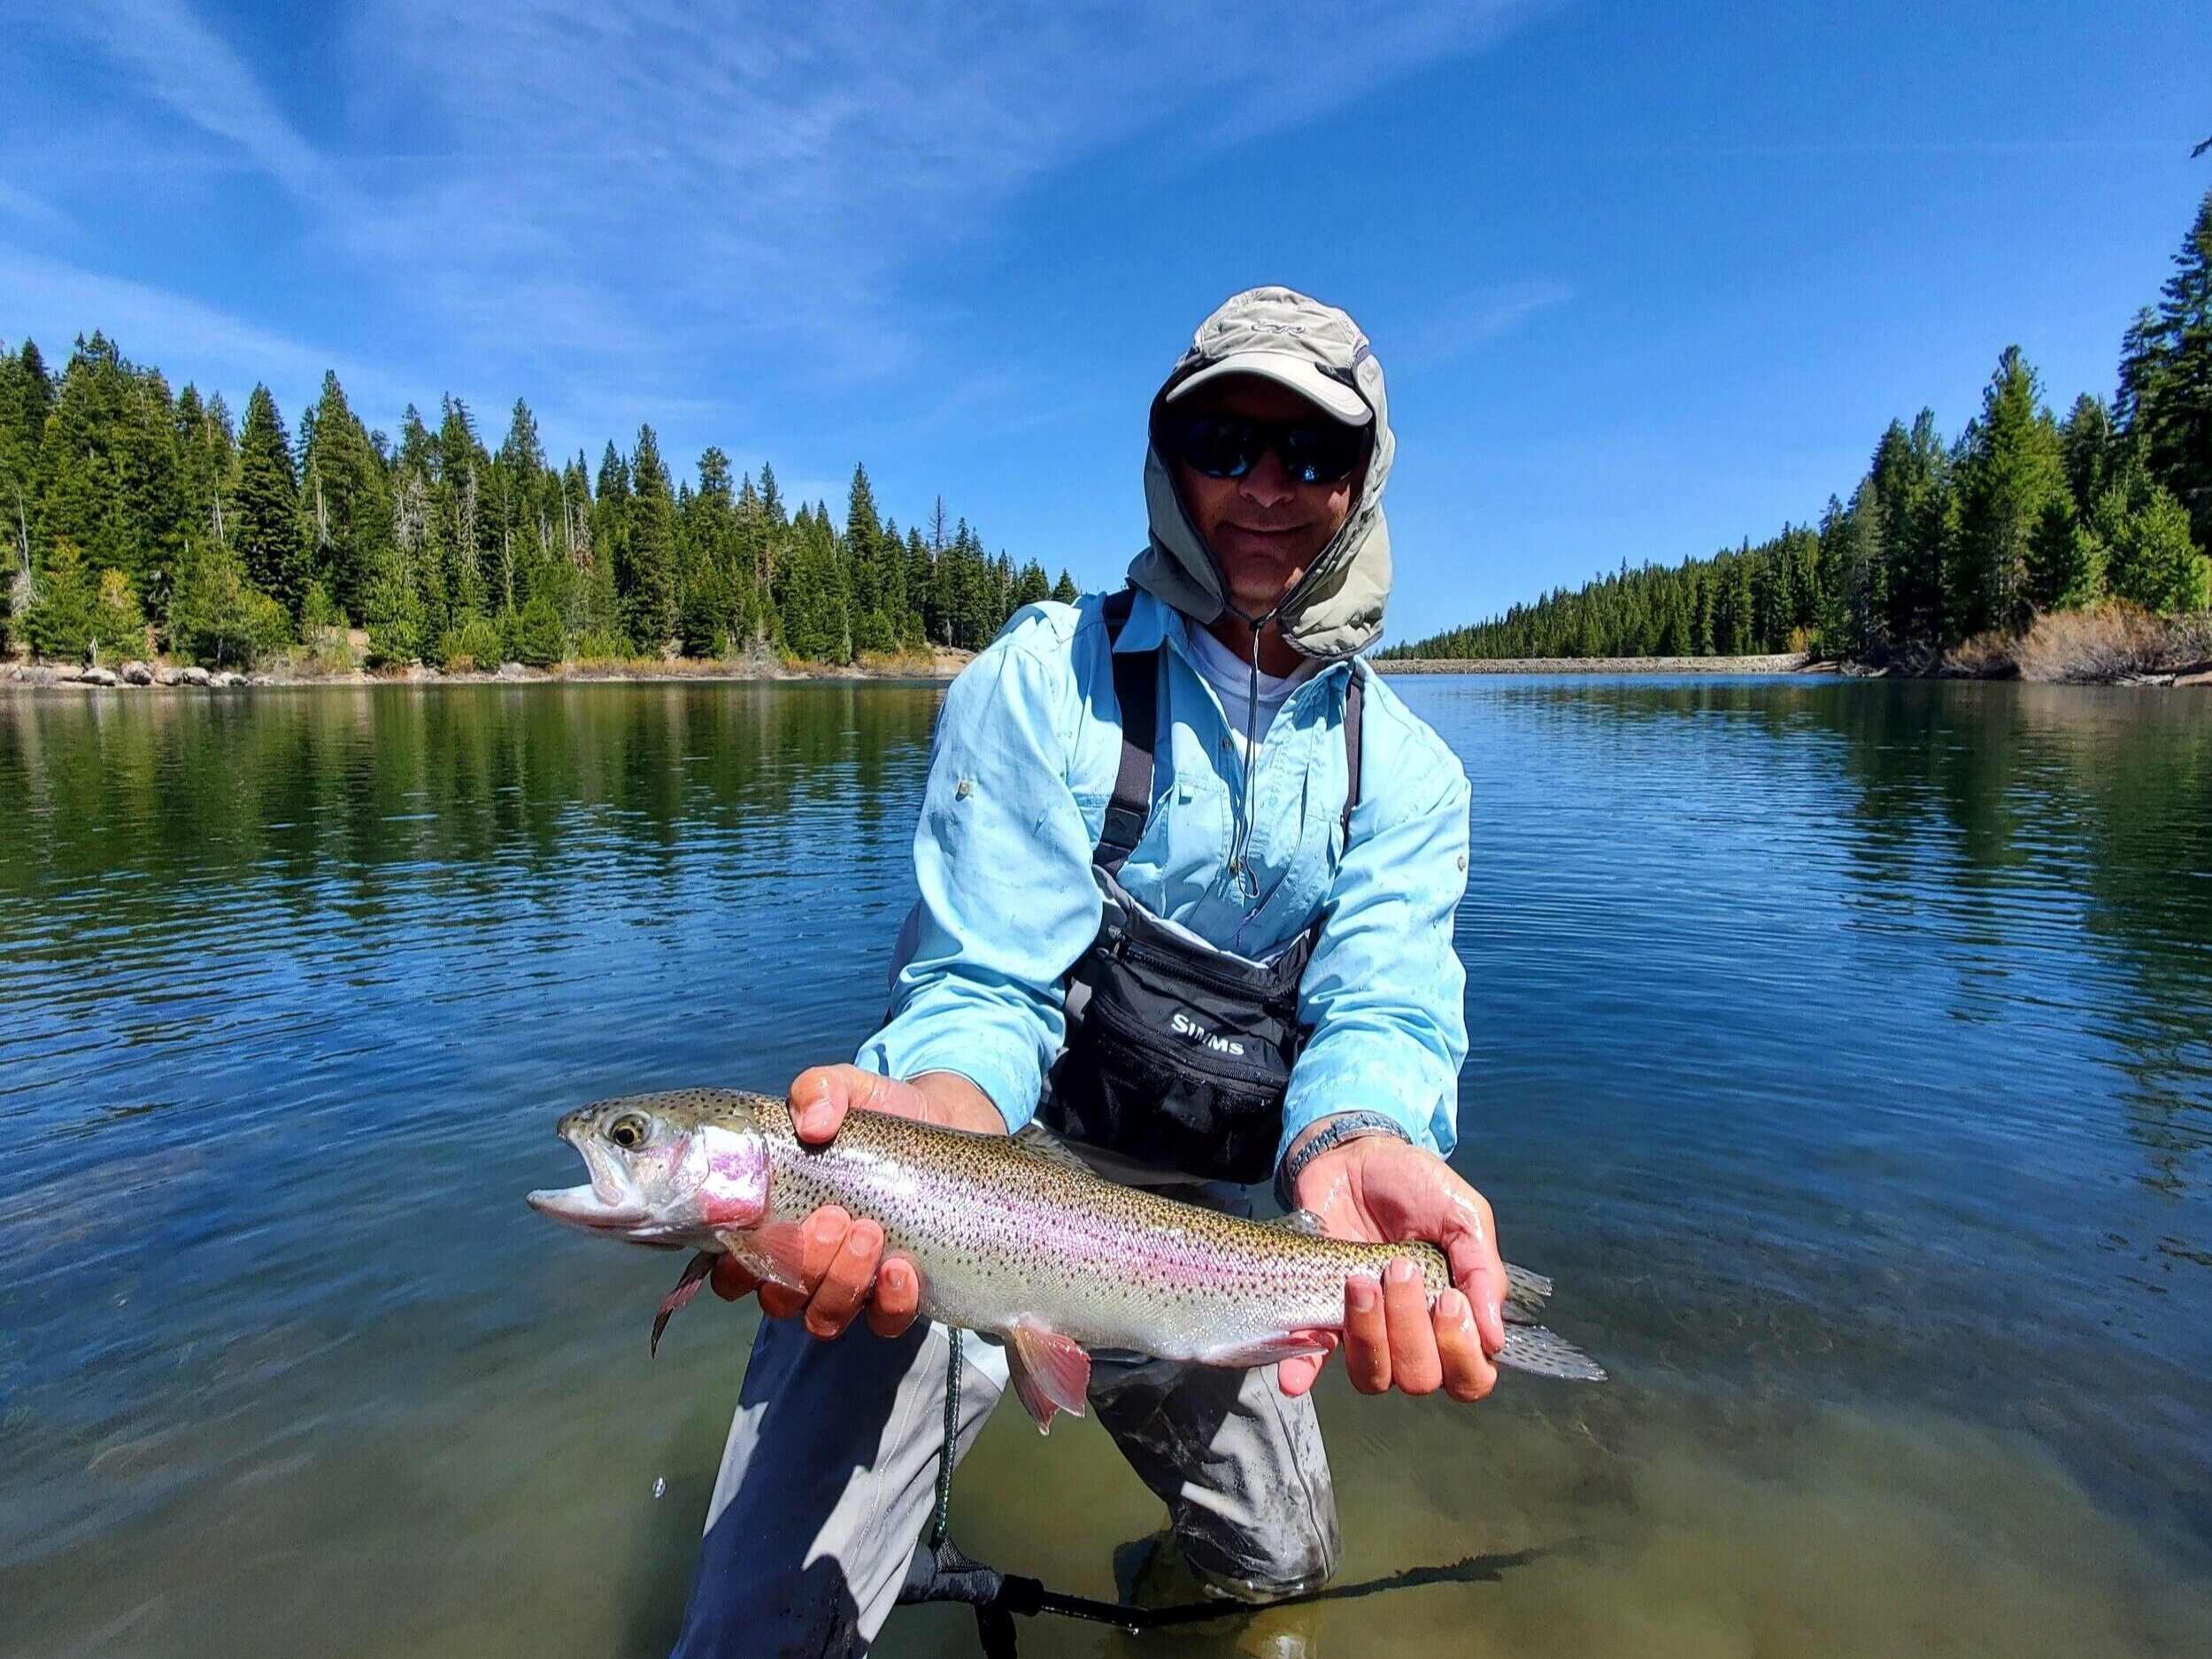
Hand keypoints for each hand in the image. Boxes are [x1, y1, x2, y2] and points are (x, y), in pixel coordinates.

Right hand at [710, 1065, 1003, 1340]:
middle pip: (777, 1297)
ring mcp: (850, 1287)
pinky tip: (901, 1269)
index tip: (756, 1231)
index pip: (731, 1269)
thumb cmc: (881, 1115)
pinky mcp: (898, 1298)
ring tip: (870, 1232)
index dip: (732, 1265)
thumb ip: (820, 1090)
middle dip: (801, 1264)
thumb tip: (814, 1123)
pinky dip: (889, 1302)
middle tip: (833, 1218)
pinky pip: (884, 1323)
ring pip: (823, 1317)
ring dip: (841, 1282)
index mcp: (775, 1225)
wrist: (952, 1127)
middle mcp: (805, 1266)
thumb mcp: (848, 1090)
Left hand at [1275, 1129, 1508, 1402]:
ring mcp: (1364, 1330)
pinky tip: (1293, 1378)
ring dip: (1368, 1334)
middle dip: (1410, 1327)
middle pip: (1419, 1377)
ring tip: (1360, 1280)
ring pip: (1372, 1375)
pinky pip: (1310, 1360)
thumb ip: (1483, 1270)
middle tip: (1399, 1267)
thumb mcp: (1462, 1215)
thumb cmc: (1416, 1187)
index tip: (1449, 1301)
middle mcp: (1412, 1336)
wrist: (1353, 1157)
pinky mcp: (1317, 1316)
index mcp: (1452, 1318)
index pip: (1471, 1376)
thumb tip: (1494, 1337)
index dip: (1462, 1353)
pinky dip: (1302, 1371)